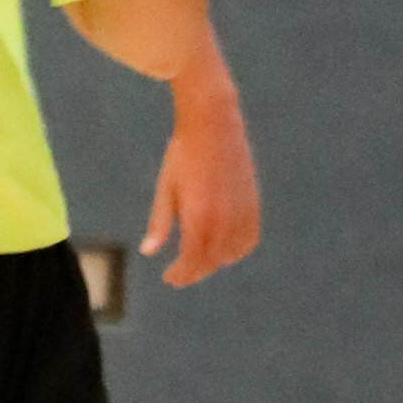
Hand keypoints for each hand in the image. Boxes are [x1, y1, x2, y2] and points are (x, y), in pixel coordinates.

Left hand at [142, 53, 263, 285]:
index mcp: (198, 216)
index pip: (192, 260)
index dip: (181, 274)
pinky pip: (249, 237)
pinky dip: (238, 248)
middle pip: (211, 261)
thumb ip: (160, 222)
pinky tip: (225, 249)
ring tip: (199, 261)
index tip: (170, 278)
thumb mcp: (166, 187)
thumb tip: (149, 251)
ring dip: (215, 261)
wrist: (213, 124)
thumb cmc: (183, 154)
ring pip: (232, 253)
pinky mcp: (253, 201)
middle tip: (180, 273)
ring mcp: (241, 210)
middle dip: (195, 271)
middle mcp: (223, 218)